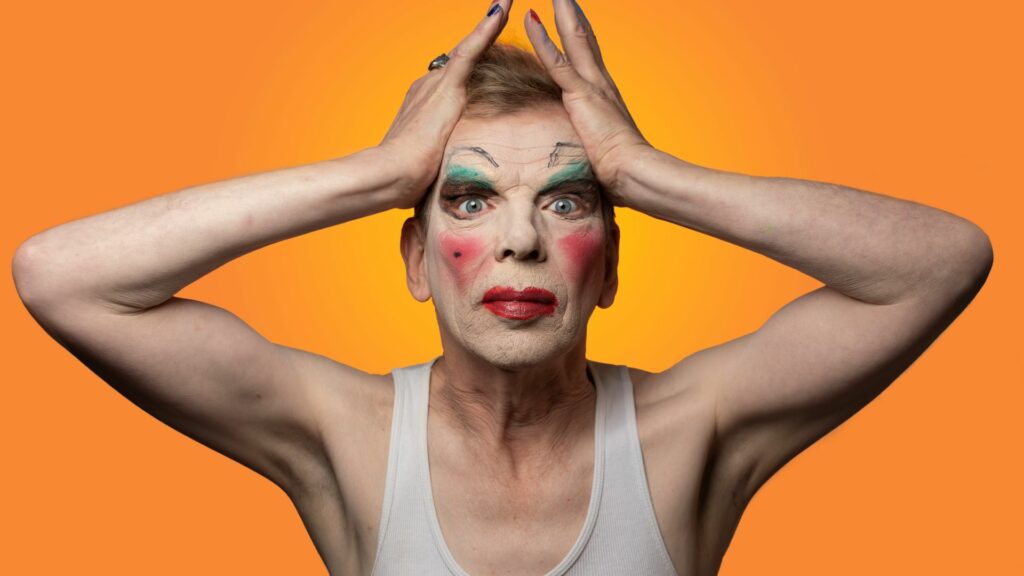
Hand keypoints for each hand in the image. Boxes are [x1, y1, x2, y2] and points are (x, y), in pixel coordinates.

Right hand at [379, 0, 512, 209]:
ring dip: (491, 23)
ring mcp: (437, 85)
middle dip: (484, 37)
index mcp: (425, 103)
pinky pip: (471, 51)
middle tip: (505, 7)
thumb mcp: (429, 167)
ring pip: (470, 49)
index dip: (470, 62)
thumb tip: (441, 175)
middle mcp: (429, 86)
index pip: (455, 78)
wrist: (390, 175)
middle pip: (464, 59)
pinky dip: (487, 28)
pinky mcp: (446, 88)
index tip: (484, 48)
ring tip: (507, 0)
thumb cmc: (406, 181)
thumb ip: (440, 160)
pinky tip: (503, 6)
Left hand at [524, 0, 651, 205]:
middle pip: (583, 36)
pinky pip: (558, 61)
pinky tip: (532, 17)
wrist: (635, 172)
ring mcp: (591, 86)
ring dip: (561, 11)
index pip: (588, 53)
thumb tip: (589, 156)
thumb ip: (593, 145)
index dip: (578, 30)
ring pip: (573, 38)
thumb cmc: (622, 171)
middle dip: (570, 11)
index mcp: (603, 94)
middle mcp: (599, 82)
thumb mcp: (602, 152)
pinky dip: (544, 38)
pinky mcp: (580, 95)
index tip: (569, 10)